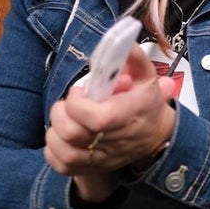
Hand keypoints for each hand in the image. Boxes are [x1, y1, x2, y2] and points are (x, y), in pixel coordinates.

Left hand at [45, 46, 175, 200]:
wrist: (156, 137)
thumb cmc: (146, 106)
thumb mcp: (146, 78)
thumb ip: (133, 57)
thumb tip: (123, 39)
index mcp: (123, 118)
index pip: (92, 117)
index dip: (78, 101)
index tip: (81, 91)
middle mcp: (110, 143)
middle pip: (70, 132)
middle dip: (62, 113)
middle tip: (70, 104)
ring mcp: (98, 159)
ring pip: (61, 149)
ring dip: (56, 130)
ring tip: (67, 119)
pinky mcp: (88, 169)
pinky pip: (59, 164)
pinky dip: (53, 150)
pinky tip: (64, 138)